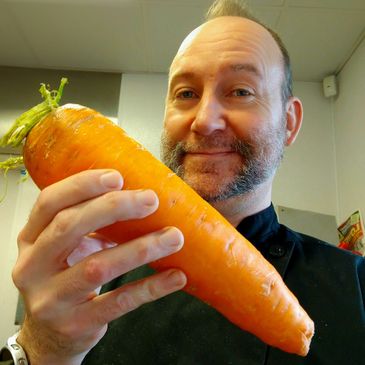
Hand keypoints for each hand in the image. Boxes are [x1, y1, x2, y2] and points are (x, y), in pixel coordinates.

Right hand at [12, 169, 185, 364]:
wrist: (50, 334)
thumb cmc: (65, 277)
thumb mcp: (65, 248)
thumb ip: (88, 223)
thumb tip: (139, 196)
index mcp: (31, 239)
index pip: (49, 203)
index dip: (82, 185)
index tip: (118, 177)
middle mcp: (33, 267)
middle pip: (69, 227)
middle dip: (113, 208)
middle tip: (151, 200)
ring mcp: (51, 299)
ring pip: (98, 267)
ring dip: (141, 248)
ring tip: (174, 237)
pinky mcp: (76, 324)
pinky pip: (118, 302)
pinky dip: (150, 287)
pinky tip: (175, 276)